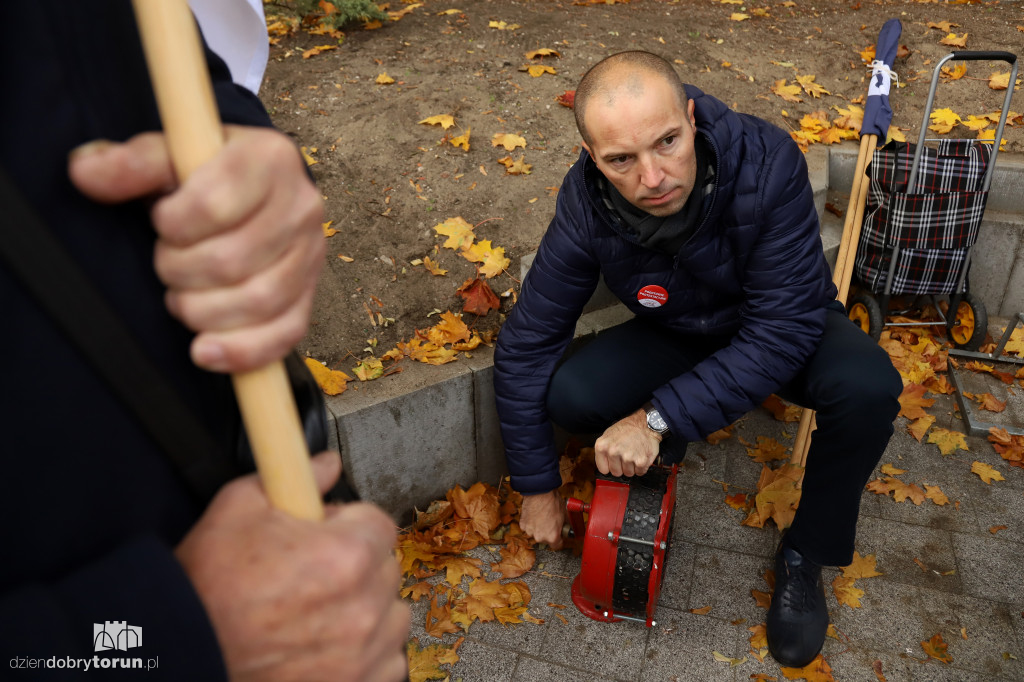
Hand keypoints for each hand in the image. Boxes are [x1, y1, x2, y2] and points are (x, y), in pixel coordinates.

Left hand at [68, 126, 325, 373]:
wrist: (254, 191)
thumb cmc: (207, 175)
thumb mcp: (170, 155)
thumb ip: (130, 163)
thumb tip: (85, 172)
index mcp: (269, 158)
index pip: (214, 205)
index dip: (172, 225)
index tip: (162, 221)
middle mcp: (301, 205)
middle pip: (232, 261)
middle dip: (179, 272)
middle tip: (167, 264)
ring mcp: (310, 254)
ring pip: (258, 302)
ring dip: (202, 311)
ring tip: (182, 298)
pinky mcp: (309, 296)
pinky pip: (284, 335)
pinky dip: (240, 350)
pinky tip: (204, 350)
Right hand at [175, 452, 409, 681]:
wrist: (181, 650)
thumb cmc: (206, 586)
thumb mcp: (240, 507)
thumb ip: (295, 477)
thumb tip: (325, 465)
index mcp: (346, 556)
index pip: (380, 524)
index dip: (350, 524)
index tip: (328, 534)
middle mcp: (362, 607)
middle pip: (386, 567)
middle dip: (357, 563)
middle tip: (314, 571)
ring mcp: (362, 652)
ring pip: (391, 614)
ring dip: (366, 608)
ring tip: (319, 609)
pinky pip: (389, 660)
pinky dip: (367, 652)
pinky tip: (330, 642)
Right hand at [519, 490, 565, 549]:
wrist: (540, 492)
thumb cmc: (552, 502)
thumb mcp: (564, 515)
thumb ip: (564, 526)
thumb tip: (566, 528)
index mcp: (552, 537)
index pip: (557, 546)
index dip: (559, 539)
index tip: (559, 535)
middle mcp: (540, 537)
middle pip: (545, 540)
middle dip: (548, 533)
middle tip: (550, 523)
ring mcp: (530, 531)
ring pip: (536, 533)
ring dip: (538, 528)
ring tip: (542, 517)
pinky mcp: (522, 525)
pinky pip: (528, 527)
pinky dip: (531, 523)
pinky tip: (535, 515)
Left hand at [594, 409, 660, 477]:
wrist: (646, 423)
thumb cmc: (628, 428)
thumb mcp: (609, 434)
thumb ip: (604, 450)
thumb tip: (604, 464)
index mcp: (602, 446)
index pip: (603, 469)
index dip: (610, 466)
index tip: (614, 463)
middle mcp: (613, 452)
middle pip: (616, 472)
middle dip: (621, 467)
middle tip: (626, 455)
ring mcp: (627, 457)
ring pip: (628, 473)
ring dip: (632, 466)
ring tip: (634, 454)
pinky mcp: (640, 461)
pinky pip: (639, 472)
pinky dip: (642, 467)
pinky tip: (640, 456)